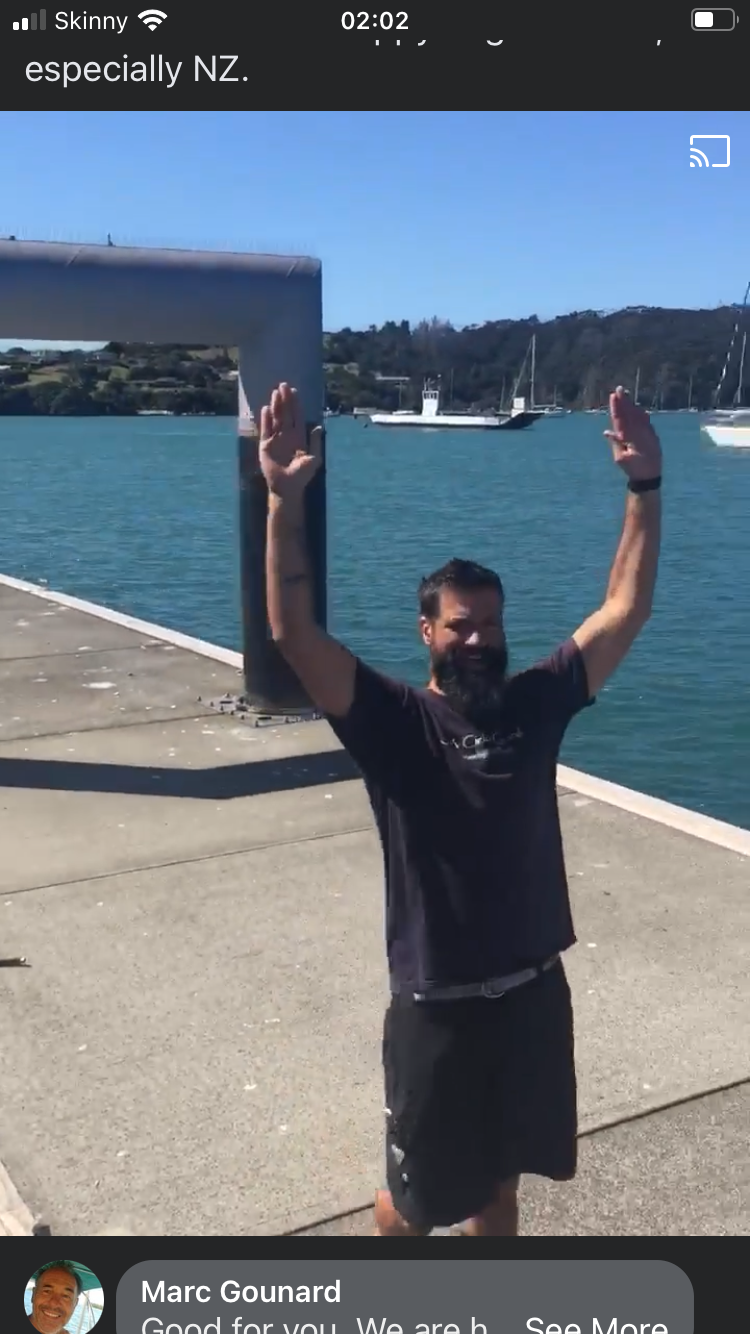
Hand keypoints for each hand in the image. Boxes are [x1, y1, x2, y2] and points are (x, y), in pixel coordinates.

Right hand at [259, 382, 321, 496]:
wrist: (287, 488)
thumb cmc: (302, 476)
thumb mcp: (313, 459)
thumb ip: (315, 443)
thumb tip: (317, 427)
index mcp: (298, 437)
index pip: (297, 416)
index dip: (295, 404)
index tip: (294, 391)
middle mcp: (286, 435)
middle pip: (285, 413)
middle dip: (285, 400)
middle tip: (283, 385)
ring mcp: (275, 439)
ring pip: (275, 418)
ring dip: (276, 406)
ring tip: (275, 392)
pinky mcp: (265, 445)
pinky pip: (265, 429)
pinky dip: (266, 420)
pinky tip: (266, 409)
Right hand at [604, 386, 661, 481]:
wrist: (650, 476)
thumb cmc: (633, 469)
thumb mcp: (621, 458)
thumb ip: (616, 443)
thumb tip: (607, 432)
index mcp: (632, 438)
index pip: (622, 419)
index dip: (617, 407)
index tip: (614, 396)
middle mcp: (641, 433)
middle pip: (631, 414)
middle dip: (625, 401)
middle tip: (619, 389)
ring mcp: (649, 433)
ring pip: (639, 416)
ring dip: (632, 405)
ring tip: (626, 395)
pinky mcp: (653, 435)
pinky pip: (646, 421)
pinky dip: (640, 414)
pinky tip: (637, 409)